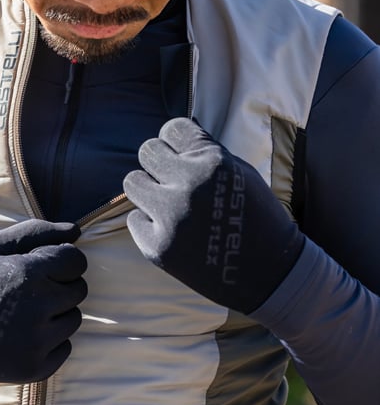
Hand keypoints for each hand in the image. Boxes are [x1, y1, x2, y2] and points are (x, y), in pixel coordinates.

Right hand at [0, 219, 86, 382]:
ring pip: (73, 319)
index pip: (76, 261)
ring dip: (55, 313)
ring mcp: (37, 343)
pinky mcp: (35, 369)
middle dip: (58, 284)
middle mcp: (38, 309)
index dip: (61, 260)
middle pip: (78, 290)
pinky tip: (18, 334)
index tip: (41, 265)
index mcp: (27, 273)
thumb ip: (36, 233)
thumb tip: (77, 230)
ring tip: (20, 311)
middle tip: (25, 289)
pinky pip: (64, 347)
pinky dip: (48, 340)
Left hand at [123, 117, 304, 313]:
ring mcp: (171, 218)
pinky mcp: (158, 247)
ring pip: (132, 182)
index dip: (176, 142)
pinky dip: (150, 224)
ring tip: (169, 203)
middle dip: (159, 163)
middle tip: (173, 180)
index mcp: (215, 163)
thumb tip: (169, 137)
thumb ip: (205, 152)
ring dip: (148, 190)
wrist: (271, 275)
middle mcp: (190, 186)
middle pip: (147, 151)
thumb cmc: (256, 218)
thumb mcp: (241, 173)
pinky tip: (175, 233)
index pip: (172, 129)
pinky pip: (134, 219)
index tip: (183, 156)